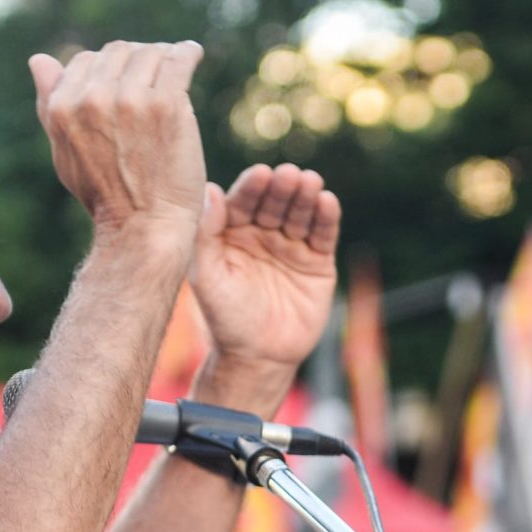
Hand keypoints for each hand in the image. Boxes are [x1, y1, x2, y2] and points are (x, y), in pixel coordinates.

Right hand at [29, 41, 207, 235]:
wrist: (143, 227)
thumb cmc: (105, 196)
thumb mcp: (64, 150)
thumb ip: (51, 103)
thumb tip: (39, 59)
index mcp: (63, 106)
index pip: (86, 60)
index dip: (109, 65)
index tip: (130, 74)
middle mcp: (92, 98)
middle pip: (119, 53)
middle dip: (138, 58)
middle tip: (158, 67)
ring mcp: (130, 99)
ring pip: (150, 54)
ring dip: (164, 55)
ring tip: (177, 61)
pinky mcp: (166, 105)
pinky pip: (179, 61)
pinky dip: (188, 52)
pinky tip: (193, 54)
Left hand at [188, 164, 341, 386]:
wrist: (258, 356)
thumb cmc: (225, 317)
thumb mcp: (205, 275)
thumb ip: (204, 234)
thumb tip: (211, 189)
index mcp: (232, 232)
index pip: (243, 202)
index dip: (252, 188)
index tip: (260, 174)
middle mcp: (263, 233)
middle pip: (275, 203)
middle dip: (282, 188)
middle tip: (289, 175)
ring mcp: (291, 246)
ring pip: (300, 214)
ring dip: (306, 197)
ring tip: (310, 182)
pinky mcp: (317, 262)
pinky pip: (323, 235)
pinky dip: (326, 218)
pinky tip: (327, 201)